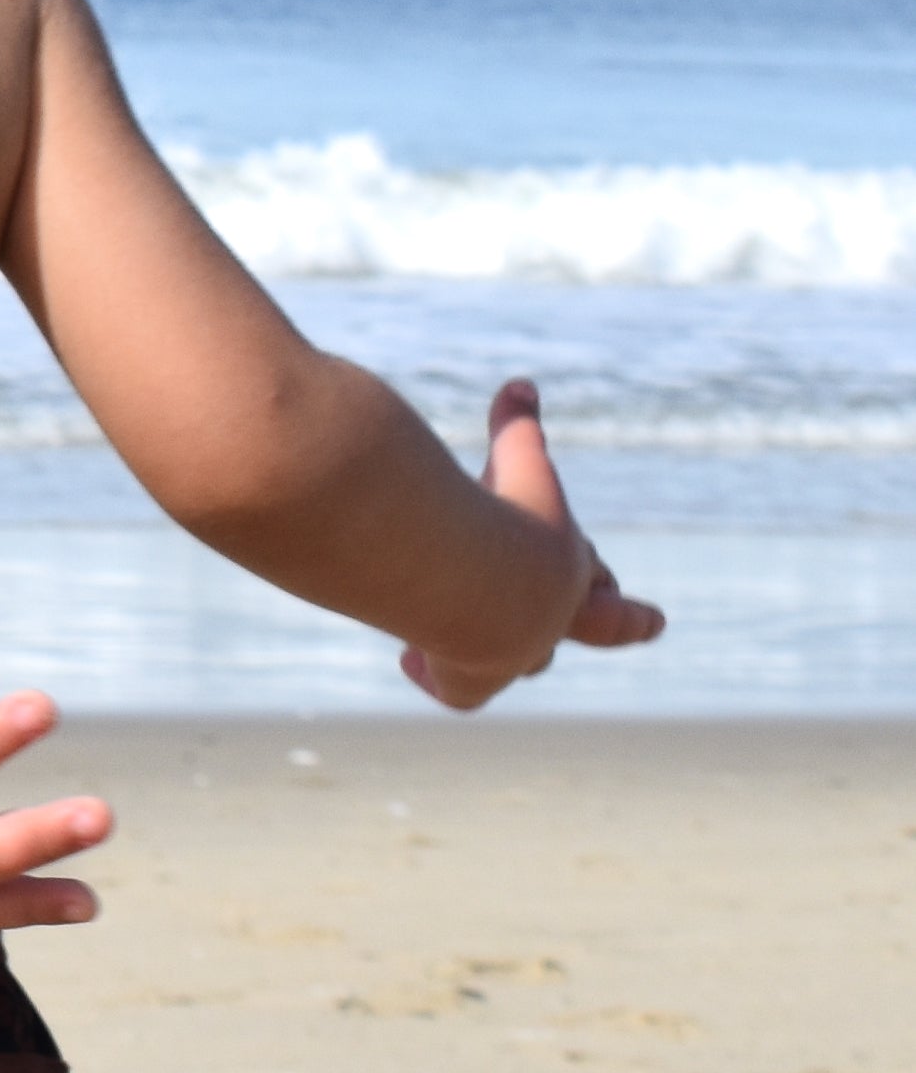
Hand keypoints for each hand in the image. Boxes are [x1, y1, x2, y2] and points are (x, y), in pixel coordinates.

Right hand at [398, 378, 665, 711]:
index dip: (627, 599)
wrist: (483, 586)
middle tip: (647, 623)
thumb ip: (517, 426)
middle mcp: (554, 618)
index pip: (601, 579)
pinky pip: (455, 688)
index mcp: (570, 568)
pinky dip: (434, 674)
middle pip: (596, 623)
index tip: (658, 622)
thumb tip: (521, 384)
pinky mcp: (469, 679)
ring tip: (488, 642)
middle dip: (617, 621)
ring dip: (516, 651)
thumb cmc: (508, 521)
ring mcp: (516, 655)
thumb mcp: (518, 463)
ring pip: (528, 662)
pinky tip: (412, 661)